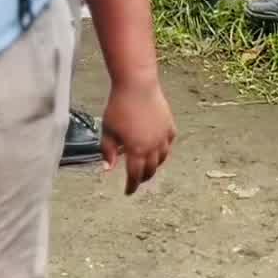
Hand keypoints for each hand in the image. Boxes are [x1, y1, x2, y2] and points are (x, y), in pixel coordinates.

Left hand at [101, 77, 175, 194]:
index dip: (131, 186)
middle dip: (142, 177)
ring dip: (154, 165)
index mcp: (136, 150)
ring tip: (147, 166)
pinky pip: (168, 144)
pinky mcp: (170, 126)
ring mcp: (163, 137)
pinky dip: (163, 149)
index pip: (135, 175)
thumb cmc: (119, 107)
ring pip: (162, 158)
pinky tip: (157, 148)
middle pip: (150, 170)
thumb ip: (108, 152)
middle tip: (136, 179)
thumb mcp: (108, 131)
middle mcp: (153, 147)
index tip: (128, 192)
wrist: (137, 86)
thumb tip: (107, 169)